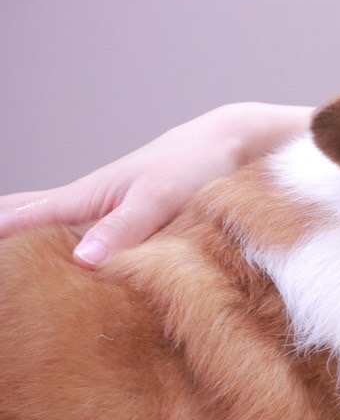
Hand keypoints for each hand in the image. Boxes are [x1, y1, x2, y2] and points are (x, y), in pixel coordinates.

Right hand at [0, 102, 310, 267]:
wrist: (236, 146)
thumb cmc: (196, 164)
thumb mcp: (160, 197)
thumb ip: (124, 227)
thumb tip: (83, 261)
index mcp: (86, 197)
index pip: (26, 216)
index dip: (1, 231)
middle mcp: (89, 207)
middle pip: (29, 215)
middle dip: (4, 234)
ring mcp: (109, 216)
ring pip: (54, 229)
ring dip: (28, 246)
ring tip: (12, 272)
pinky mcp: (133, 227)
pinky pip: (88, 242)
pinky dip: (65, 251)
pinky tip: (63, 268)